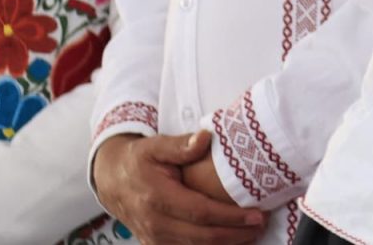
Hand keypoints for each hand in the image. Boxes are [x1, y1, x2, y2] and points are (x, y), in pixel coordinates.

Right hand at [93, 131, 263, 244]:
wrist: (111, 180)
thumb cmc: (138, 161)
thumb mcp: (155, 146)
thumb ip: (180, 144)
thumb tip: (205, 138)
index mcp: (157, 198)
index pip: (201, 212)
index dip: (230, 216)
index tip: (256, 214)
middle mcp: (154, 223)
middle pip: (202, 237)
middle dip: (235, 234)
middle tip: (261, 225)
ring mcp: (153, 238)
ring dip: (226, 244)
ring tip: (252, 234)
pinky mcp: (154, 244)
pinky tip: (229, 242)